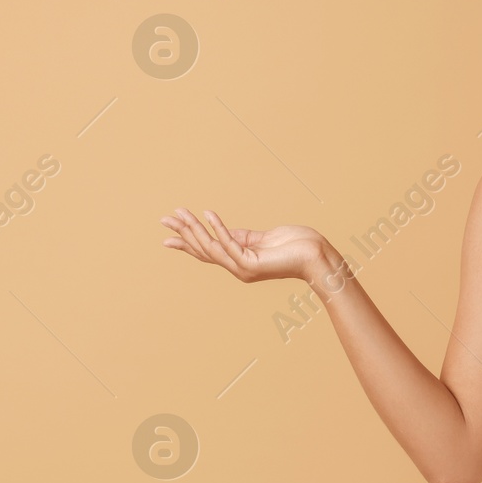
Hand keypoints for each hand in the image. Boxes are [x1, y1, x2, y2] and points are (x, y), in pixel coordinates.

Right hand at [160, 207, 330, 284]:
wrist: (316, 256)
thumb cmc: (294, 245)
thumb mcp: (260, 238)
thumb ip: (240, 236)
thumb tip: (218, 227)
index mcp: (238, 262)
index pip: (206, 252)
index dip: (186, 242)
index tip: (167, 236)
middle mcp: (238, 268)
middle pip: (203, 250)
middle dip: (184, 234)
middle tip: (164, 219)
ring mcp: (244, 268)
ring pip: (212, 248)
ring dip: (195, 229)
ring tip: (181, 213)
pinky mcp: (253, 264)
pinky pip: (230, 244)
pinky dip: (218, 228)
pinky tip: (208, 214)